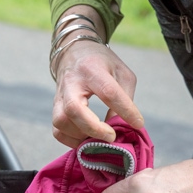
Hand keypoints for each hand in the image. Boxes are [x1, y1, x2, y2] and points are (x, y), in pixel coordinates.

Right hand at [51, 7, 143, 147]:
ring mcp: (59, 95)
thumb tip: (123, 127)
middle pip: (74, 109)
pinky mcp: (55, 107)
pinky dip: (71, 140)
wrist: (74, 52)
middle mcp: (71, 81)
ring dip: (81, 135)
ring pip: (61, 121)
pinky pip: (57, 130)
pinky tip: (86, 139)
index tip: (137, 123)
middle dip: (94, 128)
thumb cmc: (102, 64)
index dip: (124, 110)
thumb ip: (125, 99)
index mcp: (92, 69)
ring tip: (99, 138)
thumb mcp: (122, 73)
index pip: (108, 92)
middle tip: (111, 136)